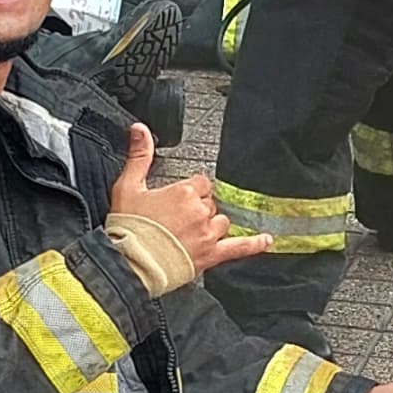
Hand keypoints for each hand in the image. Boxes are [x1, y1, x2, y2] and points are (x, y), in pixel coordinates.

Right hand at [110, 123, 263, 268]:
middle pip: (209, 203)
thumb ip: (139, 155)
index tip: (178, 199)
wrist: (128, 263)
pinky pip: (238, 247)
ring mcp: (207, 234)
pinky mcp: (210, 255)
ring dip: (211, 224)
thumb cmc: (128, 228)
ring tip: (195, 231)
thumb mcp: (128, 185)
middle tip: (177, 219)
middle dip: (197, 209)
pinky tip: (264, 240)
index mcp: (183, 192)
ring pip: (221, 222)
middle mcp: (199, 211)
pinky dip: (253, 244)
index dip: (190, 191)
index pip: (200, 183)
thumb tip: (140, 129)